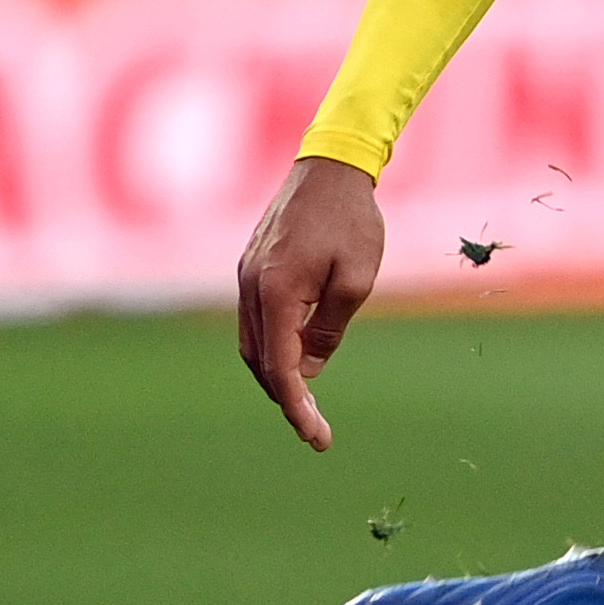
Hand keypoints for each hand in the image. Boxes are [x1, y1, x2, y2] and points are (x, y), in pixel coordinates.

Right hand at [236, 156, 385, 450]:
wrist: (331, 166)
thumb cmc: (353, 221)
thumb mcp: (357, 281)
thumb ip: (329, 330)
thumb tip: (309, 369)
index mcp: (276, 293)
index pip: (280, 368)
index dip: (297, 408)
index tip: (318, 438)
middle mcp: (251, 287)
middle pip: (260, 362)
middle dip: (286, 399)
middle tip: (316, 430)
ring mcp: (246, 276)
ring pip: (253, 343)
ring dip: (277, 376)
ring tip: (307, 402)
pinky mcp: (252, 266)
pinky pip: (256, 320)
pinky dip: (273, 347)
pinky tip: (297, 359)